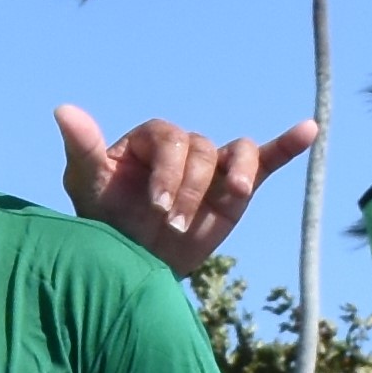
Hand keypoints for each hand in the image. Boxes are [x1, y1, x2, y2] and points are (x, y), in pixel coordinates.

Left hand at [56, 105, 316, 280]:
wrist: (131, 263)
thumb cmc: (104, 222)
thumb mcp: (87, 185)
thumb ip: (82, 147)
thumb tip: (62, 109)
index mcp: (151, 140)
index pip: (170, 138)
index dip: (166, 171)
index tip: (154, 207)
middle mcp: (184, 147)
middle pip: (201, 150)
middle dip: (188, 188)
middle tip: (169, 224)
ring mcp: (213, 165)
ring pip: (235, 154)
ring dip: (231, 178)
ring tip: (229, 198)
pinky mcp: (237, 186)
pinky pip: (267, 159)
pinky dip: (288, 144)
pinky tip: (308, 129)